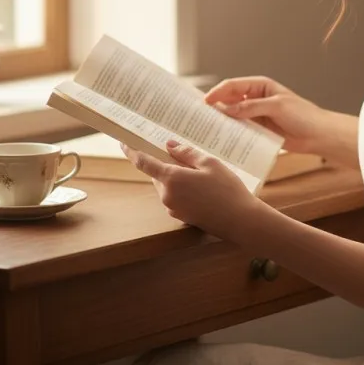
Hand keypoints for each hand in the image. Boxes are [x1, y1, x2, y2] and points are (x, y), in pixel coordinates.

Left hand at [121, 140, 262, 242]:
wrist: (239, 221)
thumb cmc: (227, 189)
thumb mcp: (210, 163)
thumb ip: (187, 153)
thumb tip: (169, 146)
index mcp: (172, 179)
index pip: (144, 163)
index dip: (132, 152)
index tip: (123, 143)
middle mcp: (167, 195)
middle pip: (157, 173)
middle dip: (164, 162)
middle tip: (179, 151)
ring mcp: (173, 208)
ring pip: (167, 185)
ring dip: (175, 175)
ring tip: (199, 170)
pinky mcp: (181, 216)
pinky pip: (175, 196)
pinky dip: (182, 187)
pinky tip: (201, 185)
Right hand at [205, 76, 325, 154]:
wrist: (318, 134)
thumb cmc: (302, 115)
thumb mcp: (276, 107)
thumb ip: (251, 107)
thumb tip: (227, 110)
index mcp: (260, 86)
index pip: (233, 86)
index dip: (217, 92)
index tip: (205, 102)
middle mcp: (256, 98)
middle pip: (230, 100)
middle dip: (216, 106)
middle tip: (200, 117)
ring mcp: (256, 114)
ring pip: (233, 116)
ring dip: (222, 121)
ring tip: (207, 130)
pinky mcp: (259, 129)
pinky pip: (241, 129)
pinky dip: (232, 133)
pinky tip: (223, 140)